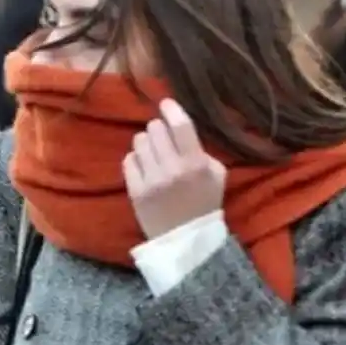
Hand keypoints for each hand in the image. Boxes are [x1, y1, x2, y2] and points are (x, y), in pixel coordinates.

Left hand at [123, 98, 226, 239]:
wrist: (187, 241)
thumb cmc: (204, 204)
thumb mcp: (216, 175)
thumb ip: (202, 150)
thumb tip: (180, 128)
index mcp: (196, 164)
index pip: (180, 125)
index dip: (171, 109)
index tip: (166, 103)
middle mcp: (173, 170)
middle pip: (155, 129)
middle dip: (158, 129)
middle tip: (162, 137)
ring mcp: (152, 181)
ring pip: (139, 142)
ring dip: (146, 143)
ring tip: (154, 154)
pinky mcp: (135, 191)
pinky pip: (129, 160)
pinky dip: (136, 160)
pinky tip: (145, 168)